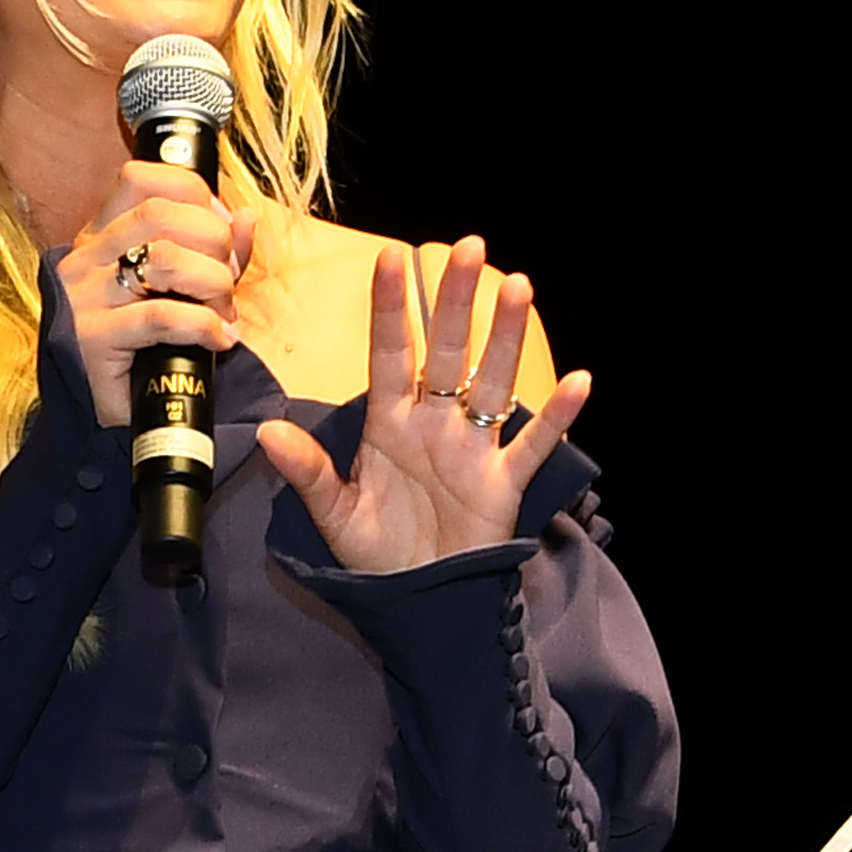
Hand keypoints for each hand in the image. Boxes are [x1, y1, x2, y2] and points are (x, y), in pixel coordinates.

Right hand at [59, 162, 259, 426]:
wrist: (101, 406)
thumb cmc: (145, 342)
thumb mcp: (181, 286)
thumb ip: (213, 250)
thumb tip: (245, 217)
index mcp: (103, 234)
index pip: (141, 179)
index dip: (194, 193)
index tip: (222, 227)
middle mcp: (87, 257)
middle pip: (161, 213)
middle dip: (214, 241)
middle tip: (228, 279)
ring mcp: (85, 297)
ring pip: (164, 259)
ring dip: (213, 283)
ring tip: (222, 311)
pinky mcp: (93, 338)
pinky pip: (162, 317)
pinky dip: (204, 326)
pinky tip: (219, 340)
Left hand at [258, 235, 592, 571]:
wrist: (416, 603)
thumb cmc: (375, 556)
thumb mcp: (334, 516)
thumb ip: (307, 473)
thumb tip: (271, 432)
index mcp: (388, 424)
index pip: (389, 353)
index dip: (390, 307)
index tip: (390, 256)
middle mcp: (433, 425)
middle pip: (446, 352)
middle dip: (455, 301)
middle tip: (468, 248)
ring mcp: (471, 450)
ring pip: (492, 382)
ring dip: (506, 338)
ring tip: (519, 288)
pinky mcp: (502, 483)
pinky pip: (533, 444)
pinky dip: (557, 418)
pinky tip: (580, 383)